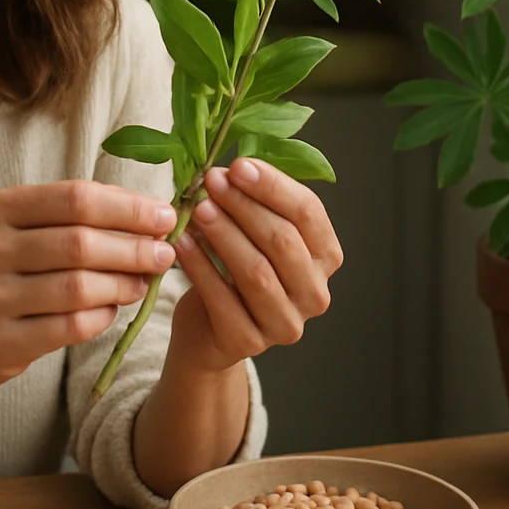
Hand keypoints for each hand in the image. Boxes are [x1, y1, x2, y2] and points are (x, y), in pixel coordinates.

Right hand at [0, 181, 178, 395]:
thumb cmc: (0, 274)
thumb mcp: (21, 232)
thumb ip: (75, 219)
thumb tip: (151, 216)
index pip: (75, 198)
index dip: (128, 207)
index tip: (165, 216)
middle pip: (79, 243)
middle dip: (133, 248)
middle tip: (165, 254)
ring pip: (78, 288)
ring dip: (123, 284)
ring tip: (144, 282)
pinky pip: (69, 327)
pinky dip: (101, 317)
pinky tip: (112, 309)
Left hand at [169, 157, 342, 374]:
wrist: (206, 330)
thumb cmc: (232, 269)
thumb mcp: (251, 231)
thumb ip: (254, 201)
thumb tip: (230, 167)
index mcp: (325, 257)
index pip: (309, 213)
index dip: (273, 186)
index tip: (238, 166)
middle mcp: (314, 293)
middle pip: (283, 240)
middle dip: (244, 206)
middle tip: (212, 182)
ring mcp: (286, 323)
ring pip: (256, 271)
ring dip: (224, 234)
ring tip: (197, 209)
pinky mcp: (250, 342)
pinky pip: (223, 299)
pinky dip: (201, 267)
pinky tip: (183, 243)